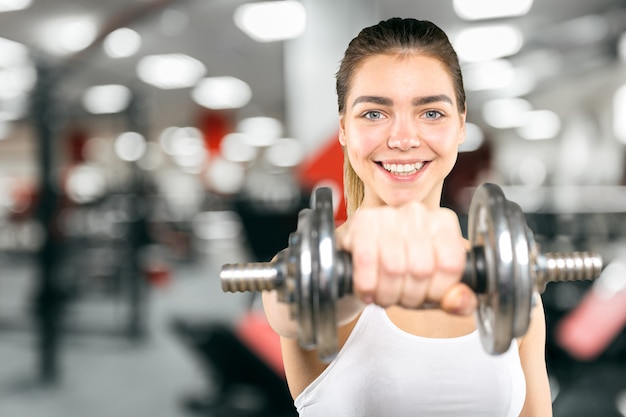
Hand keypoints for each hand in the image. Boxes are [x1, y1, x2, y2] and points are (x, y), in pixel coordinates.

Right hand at [337, 203, 475, 314]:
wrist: (362, 259)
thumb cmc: (403, 271)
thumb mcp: (436, 290)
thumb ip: (460, 301)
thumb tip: (457, 300)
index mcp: (443, 223)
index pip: (450, 264)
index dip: (437, 291)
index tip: (426, 295)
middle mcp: (418, 213)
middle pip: (421, 269)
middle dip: (409, 296)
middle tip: (401, 296)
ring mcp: (388, 214)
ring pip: (393, 267)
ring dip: (386, 293)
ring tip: (384, 294)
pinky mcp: (362, 222)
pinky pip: (367, 260)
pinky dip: (366, 284)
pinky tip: (367, 289)